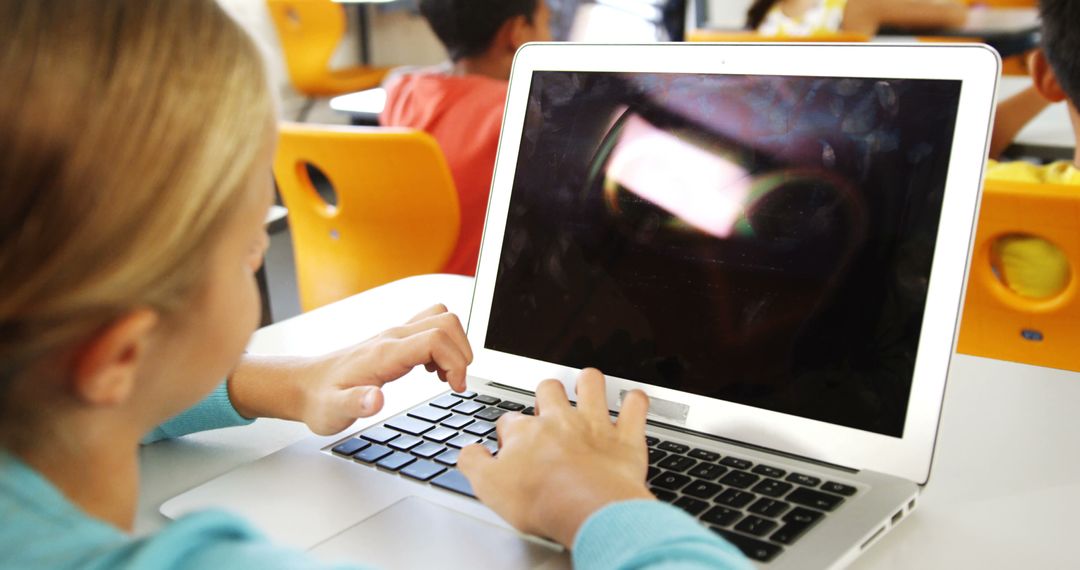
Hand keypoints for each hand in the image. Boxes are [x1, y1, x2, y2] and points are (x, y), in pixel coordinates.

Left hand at [228, 304, 472, 434]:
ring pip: (441, 318)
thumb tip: (374, 400)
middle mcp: (393, 337)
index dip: (456, 362)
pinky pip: (431, 326)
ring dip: (454, 345)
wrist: (303, 386)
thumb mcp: (333, 411)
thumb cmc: (319, 399)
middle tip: (454, 383)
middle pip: (446, 321)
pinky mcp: (395, 339)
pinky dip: (444, 345)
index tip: (455, 387)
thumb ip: (355, 404)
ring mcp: (395, 335)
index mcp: (385, 352)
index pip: (436, 339)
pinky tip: (433, 370)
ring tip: (445, 376)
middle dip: (461, 352)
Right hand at [458, 368, 654, 547]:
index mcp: (526, 433)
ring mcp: (594, 425)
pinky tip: (633, 402)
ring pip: (591, 384)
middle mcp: (559, 420)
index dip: (508, 431)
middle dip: (547, 393)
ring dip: (589, 382)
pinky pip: (635, 406)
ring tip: (587, 385)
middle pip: (549, 390)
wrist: (588, 508)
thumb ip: (473, 464)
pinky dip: (635, 401)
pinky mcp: (625, 437)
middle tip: (548, 405)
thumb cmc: (542, 500)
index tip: (510, 443)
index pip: (510, 421)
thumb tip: (468, 452)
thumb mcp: (489, 488)